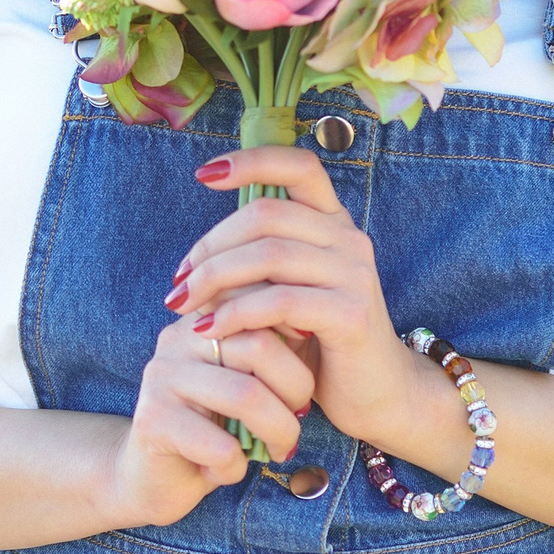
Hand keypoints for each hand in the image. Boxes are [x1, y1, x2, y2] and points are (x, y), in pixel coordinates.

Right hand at [98, 313, 315, 527]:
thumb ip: (266, 354)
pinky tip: (223, 472)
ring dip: (277, 432)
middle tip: (294, 425)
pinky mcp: (152, 420)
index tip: (308, 368)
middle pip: (260, 346)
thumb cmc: (213, 431)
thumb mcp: (244, 384)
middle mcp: (177, 340)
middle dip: (296, 391)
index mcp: (201, 322)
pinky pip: (221, 446)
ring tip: (276, 451)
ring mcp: (161, 377)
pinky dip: (236, 467)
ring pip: (246, 396)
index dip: (294, 333)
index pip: (256, 301)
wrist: (152, 479)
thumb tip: (310, 328)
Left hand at [177, 146, 441, 449]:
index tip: (203, 175)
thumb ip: (259, 263)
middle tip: (178, 281)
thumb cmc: (319, 341)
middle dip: (210, 244)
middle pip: (266, 214)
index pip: (299, 166)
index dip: (252, 160)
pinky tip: (208, 331)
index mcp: (333, 223)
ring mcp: (354, 273)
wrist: (376, 393)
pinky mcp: (350, 313)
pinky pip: (278, 301)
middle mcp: (349, 239)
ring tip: (181, 305)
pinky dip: (234, 313)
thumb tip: (197, 255)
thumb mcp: (287, 292)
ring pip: (267, 254)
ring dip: (213, 278)